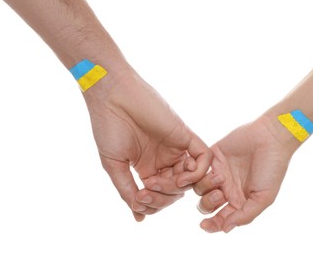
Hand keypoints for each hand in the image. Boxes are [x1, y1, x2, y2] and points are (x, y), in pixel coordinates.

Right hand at [84, 66, 211, 221]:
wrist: (112, 97)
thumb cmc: (108, 128)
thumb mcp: (115, 166)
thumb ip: (127, 191)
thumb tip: (139, 216)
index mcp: (148, 168)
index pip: (160, 196)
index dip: (153, 204)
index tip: (139, 199)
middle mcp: (165, 160)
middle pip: (177, 191)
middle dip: (164, 198)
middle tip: (147, 191)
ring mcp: (176, 148)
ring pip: (192, 178)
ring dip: (179, 188)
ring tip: (163, 183)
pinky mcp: (186, 135)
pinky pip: (203, 158)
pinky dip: (197, 172)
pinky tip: (181, 176)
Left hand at [194, 116, 297, 232]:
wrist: (270, 138)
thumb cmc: (272, 168)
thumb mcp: (264, 197)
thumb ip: (245, 215)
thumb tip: (225, 229)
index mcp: (239, 201)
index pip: (220, 218)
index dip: (212, 225)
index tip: (205, 225)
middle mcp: (227, 189)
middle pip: (206, 205)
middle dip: (208, 204)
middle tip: (219, 194)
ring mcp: (218, 172)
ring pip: (199, 188)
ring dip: (205, 186)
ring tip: (220, 176)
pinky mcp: (212, 157)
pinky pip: (196, 169)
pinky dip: (196, 171)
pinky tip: (209, 169)